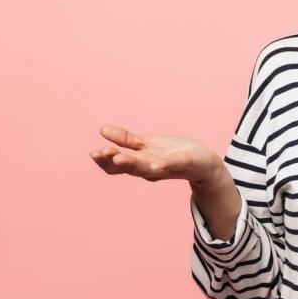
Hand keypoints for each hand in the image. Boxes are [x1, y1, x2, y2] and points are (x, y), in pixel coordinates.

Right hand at [88, 124, 226, 185]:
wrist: (204, 164)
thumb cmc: (173, 153)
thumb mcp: (147, 144)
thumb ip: (126, 139)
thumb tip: (103, 129)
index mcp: (140, 163)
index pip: (118, 166)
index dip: (105, 161)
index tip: (93, 153)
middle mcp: (151, 168)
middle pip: (130, 167)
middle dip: (115, 161)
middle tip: (101, 153)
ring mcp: (168, 167)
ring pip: (148, 167)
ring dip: (135, 164)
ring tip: (121, 158)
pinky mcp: (185, 163)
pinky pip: (175, 164)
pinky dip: (166, 165)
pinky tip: (157, 164)